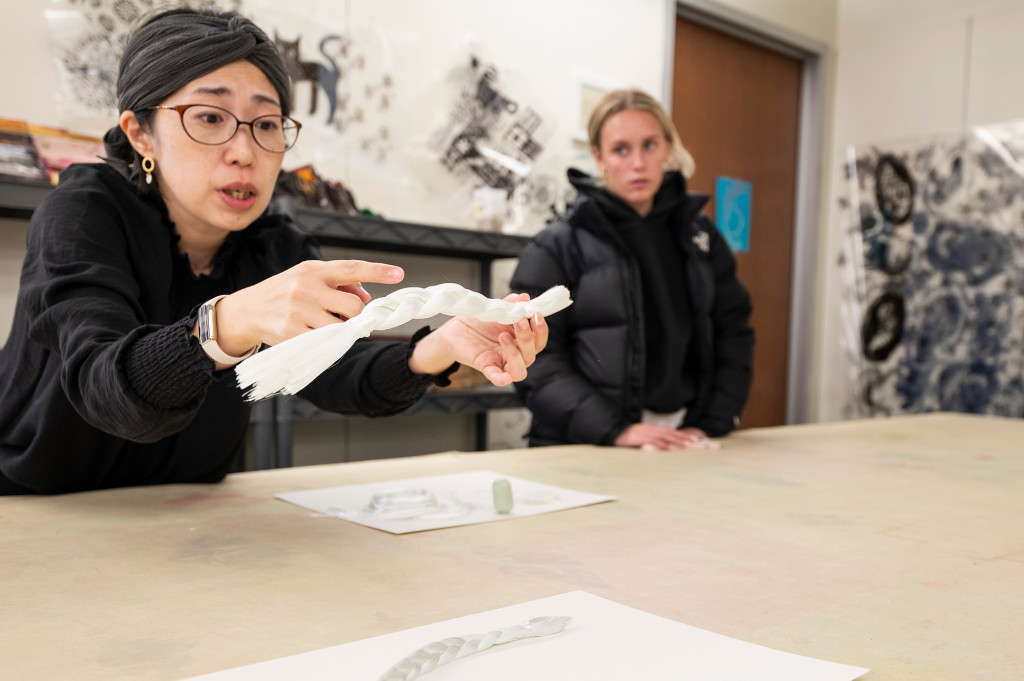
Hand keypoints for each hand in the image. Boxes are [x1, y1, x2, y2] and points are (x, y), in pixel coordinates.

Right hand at [200, 259, 404, 356]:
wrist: (247, 310)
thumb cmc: (285, 294)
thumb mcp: (308, 280)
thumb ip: (339, 285)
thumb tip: (366, 299)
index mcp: (314, 270)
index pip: (352, 267)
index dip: (378, 271)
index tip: (399, 273)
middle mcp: (307, 286)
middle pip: (354, 307)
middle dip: (355, 316)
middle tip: (344, 317)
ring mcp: (299, 310)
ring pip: (341, 328)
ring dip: (340, 330)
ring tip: (323, 325)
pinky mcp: (291, 332)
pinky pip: (324, 342)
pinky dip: (325, 341)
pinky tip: (311, 334)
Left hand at [408, 293, 548, 385]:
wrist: (456, 329)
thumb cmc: (478, 322)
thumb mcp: (496, 310)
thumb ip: (510, 304)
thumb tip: (524, 297)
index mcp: (519, 341)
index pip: (538, 341)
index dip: (541, 330)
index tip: (536, 315)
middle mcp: (513, 354)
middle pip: (531, 354)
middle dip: (528, 337)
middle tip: (519, 321)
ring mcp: (500, 362)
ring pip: (520, 371)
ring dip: (516, 354)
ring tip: (503, 336)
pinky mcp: (486, 367)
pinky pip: (498, 378)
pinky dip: (503, 379)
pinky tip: (506, 377)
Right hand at [614, 424, 716, 449]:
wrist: (614, 433)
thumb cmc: (628, 437)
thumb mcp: (642, 437)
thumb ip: (652, 440)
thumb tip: (664, 446)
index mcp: (652, 429)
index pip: (669, 431)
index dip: (680, 434)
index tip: (691, 438)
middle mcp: (650, 429)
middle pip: (669, 433)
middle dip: (681, 436)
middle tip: (693, 441)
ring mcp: (645, 433)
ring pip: (663, 436)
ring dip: (675, 440)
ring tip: (685, 444)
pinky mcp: (639, 438)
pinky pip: (652, 441)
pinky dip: (660, 444)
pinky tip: (667, 448)